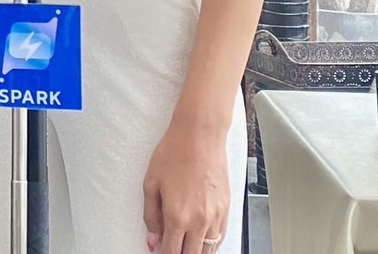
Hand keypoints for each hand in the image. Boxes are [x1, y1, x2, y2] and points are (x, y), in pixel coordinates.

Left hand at [142, 121, 230, 253]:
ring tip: (186, 246)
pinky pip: (220, 237)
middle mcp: (199, 221)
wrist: (200, 135)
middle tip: (172, 248)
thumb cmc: (174, 152)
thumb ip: (150, 216)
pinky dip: (211, 244)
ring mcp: (215, 216)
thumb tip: (152, 240)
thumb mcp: (150, 183)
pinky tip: (203, 242)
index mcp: (177, 216)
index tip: (160, 250)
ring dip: (196, 252)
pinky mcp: (226, 209)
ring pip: (208, 250)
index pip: (172, 251)